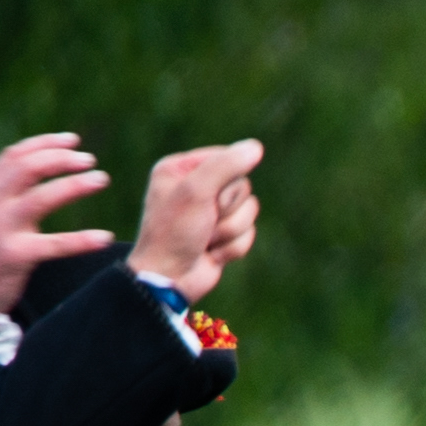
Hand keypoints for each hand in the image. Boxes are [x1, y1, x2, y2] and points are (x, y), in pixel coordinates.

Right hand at [0, 134, 114, 330]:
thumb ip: (7, 195)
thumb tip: (39, 169)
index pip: (13, 156)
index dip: (44, 143)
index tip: (73, 140)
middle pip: (27, 168)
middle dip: (61, 159)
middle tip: (89, 160)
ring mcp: (1, 230)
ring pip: (42, 198)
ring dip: (75, 185)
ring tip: (102, 179)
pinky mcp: (14, 257)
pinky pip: (55, 245)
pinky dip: (81, 240)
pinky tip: (104, 237)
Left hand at [128, 139, 265, 299]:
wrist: (169, 279)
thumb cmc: (173, 233)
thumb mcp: (196, 192)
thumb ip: (226, 165)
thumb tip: (256, 147)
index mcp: (181, 168)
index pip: (228, 157)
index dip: (226, 179)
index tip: (206, 196)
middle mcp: (196, 187)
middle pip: (242, 186)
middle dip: (226, 210)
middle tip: (203, 222)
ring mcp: (212, 213)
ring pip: (249, 212)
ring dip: (229, 231)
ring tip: (205, 240)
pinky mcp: (224, 235)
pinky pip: (248, 234)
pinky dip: (233, 247)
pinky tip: (211, 253)